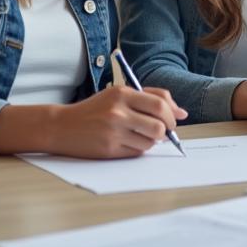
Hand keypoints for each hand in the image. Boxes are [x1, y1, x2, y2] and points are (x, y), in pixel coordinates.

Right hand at [50, 85, 186, 158]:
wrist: (63, 126)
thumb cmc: (95, 109)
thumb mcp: (119, 95)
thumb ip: (151, 98)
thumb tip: (182, 112)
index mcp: (122, 94)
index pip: (160, 104)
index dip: (172, 114)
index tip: (174, 119)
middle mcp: (118, 112)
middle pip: (159, 126)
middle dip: (167, 130)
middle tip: (164, 131)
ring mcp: (113, 132)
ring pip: (150, 141)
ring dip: (152, 140)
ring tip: (141, 134)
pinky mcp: (109, 150)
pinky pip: (137, 152)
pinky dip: (139, 148)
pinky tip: (128, 141)